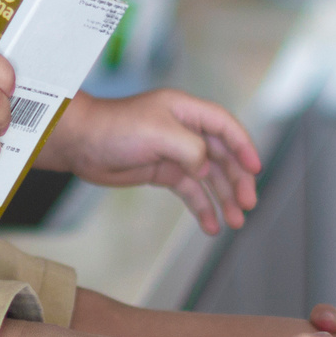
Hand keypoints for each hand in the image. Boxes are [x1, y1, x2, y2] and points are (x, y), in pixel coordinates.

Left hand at [41, 89, 261, 234]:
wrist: (80, 143)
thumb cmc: (115, 128)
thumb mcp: (160, 133)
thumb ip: (191, 149)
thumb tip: (206, 170)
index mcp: (186, 111)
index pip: (225, 126)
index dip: (243, 146)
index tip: (255, 169)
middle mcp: (185, 130)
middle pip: (222, 156)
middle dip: (237, 180)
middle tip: (248, 204)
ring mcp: (175, 152)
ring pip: (209, 177)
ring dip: (224, 198)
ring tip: (236, 222)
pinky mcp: (163, 171)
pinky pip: (190, 191)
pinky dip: (202, 207)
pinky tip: (212, 225)